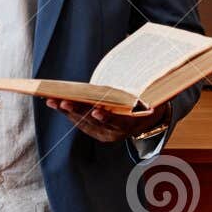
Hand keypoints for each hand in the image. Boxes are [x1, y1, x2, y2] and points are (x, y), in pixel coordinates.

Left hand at [45, 98, 166, 143]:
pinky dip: (68, 113)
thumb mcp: (152, 99)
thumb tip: (159, 77)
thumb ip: (148, 93)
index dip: (107, 118)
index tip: (97, 112)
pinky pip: (79, 123)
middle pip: (94, 122)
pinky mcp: (95, 133)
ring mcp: (104, 134)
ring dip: (67, 111)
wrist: (147, 120)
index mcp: (131, 124)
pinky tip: (56, 104)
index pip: (117, 122)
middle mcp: (115, 133)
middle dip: (77, 111)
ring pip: (83, 123)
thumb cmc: (148, 103)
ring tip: (52, 100)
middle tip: (63, 102)